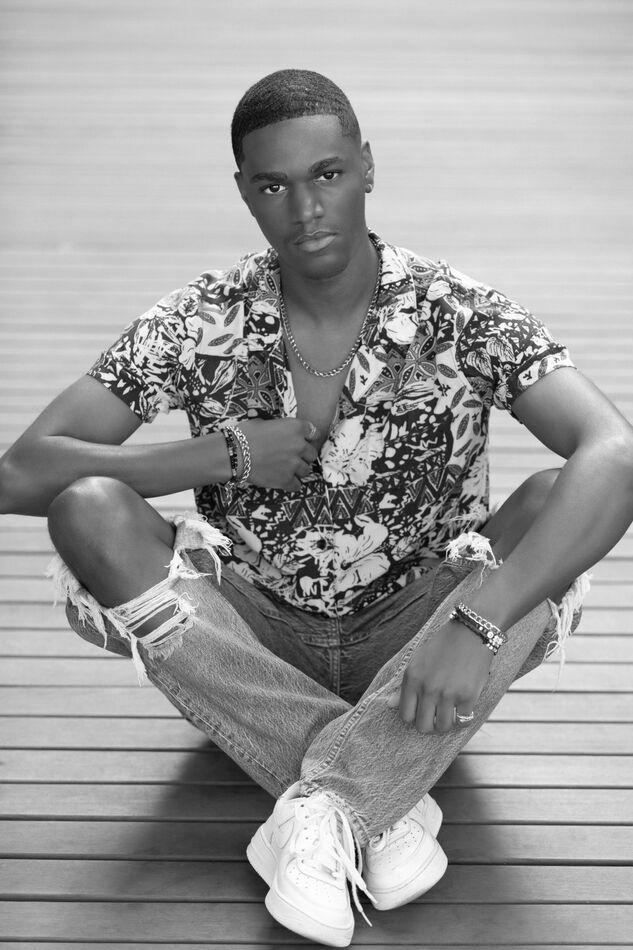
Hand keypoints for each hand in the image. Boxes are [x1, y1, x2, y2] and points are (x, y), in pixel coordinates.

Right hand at [239, 418, 318, 490]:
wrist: (234, 454)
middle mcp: (299, 445)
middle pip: (312, 453)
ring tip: (285, 468)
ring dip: (298, 469)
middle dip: (303, 455)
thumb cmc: (245, 435)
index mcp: (295, 427)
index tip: (303, 440)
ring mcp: (294, 464)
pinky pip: (297, 485)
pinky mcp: (286, 480)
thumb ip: (280, 427)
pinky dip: (291, 483)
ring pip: (306, 470)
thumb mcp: (265, 422)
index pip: (314, 432)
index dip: (308, 437)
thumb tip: (282, 431)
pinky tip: (283, 479)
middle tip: (291, 456)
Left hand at [387, 619, 492, 733]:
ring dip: (447, 723)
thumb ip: (403, 685)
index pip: (405, 715)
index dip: (413, 718)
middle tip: (436, 717)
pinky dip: (463, 718)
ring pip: (443, 726)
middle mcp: (428, 688)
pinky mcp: (468, 696)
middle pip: (423, 726)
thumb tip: (389, 705)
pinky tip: (463, 708)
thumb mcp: (418, 661)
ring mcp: (448, 694)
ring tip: (450, 712)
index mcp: (412, 679)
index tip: (421, 713)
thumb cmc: (442, 646)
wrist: (470, 632)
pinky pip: (463, 721)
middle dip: (429, 725)